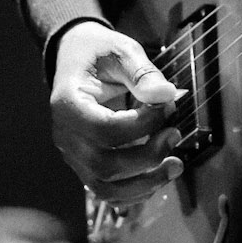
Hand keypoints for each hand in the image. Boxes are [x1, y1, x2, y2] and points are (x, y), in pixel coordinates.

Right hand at [49, 20, 185, 207]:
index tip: (167, 106)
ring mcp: (74, 155)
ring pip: (106, 188)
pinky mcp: (86, 166)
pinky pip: (108, 191)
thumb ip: (142, 73)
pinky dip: (136, 190)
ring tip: (175, 165)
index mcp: (68, 104)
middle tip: (175, 133)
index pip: (105, 130)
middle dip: (148, 157)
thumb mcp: (121, 51)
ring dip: (146, 183)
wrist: (76, 59)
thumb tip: (167, 94)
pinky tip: (159, 175)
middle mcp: (66, 136)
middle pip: (105, 166)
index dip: (143, 124)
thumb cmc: (98, 53)